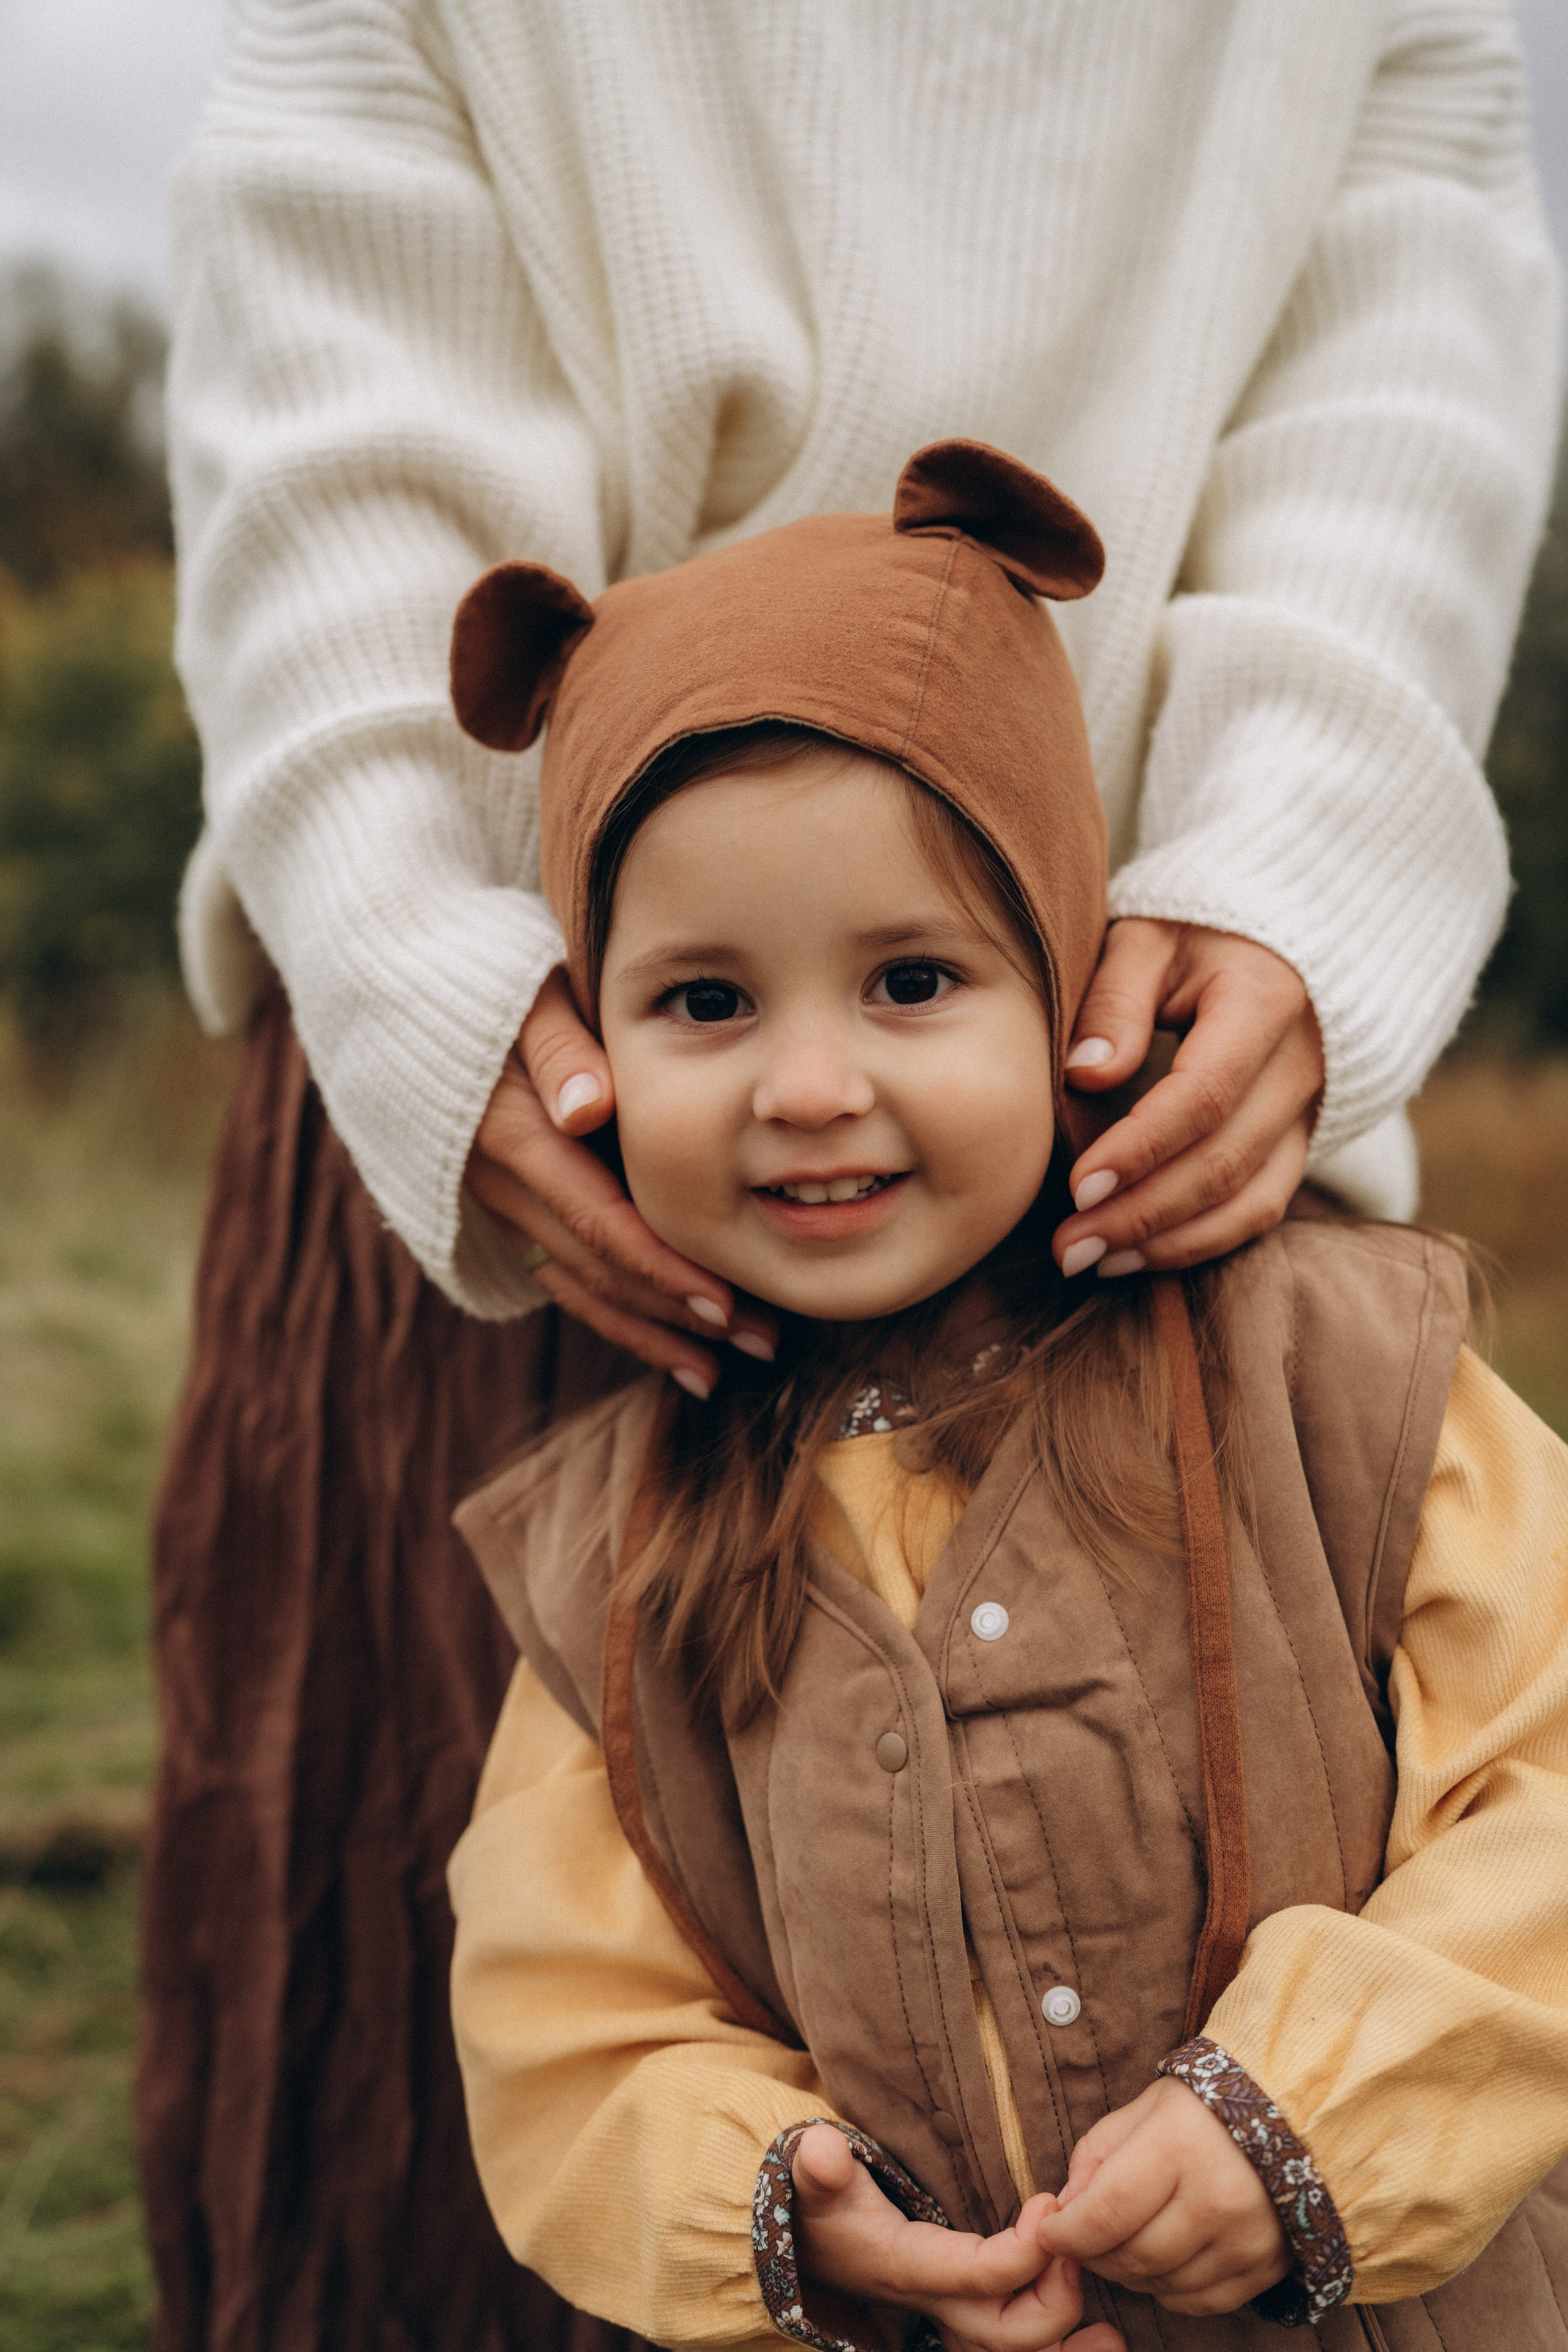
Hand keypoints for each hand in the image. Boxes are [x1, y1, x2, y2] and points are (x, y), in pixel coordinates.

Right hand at [465, 967, 775, 1389]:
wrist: (401, 991)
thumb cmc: (485, 975)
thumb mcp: (523, 991)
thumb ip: (557, 1046)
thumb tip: (587, 1108)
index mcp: (513, 1133)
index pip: (599, 1220)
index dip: (661, 1267)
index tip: (725, 1302)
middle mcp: (501, 1182)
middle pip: (597, 1267)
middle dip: (677, 1314)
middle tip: (760, 1343)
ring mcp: (498, 1202)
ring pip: (578, 1286)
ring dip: (649, 1333)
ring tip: (718, 1371)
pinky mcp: (505, 1209)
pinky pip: (561, 1277)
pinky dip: (614, 1317)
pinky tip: (666, 1347)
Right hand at [792, 2124, 1123, 2351]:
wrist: (820, 2245)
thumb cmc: (828, 2208)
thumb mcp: (819, 2182)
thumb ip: (821, 2167)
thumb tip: (822, 2150)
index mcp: (913, 2269)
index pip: (977, 2275)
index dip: (1023, 2253)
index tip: (1049, 2206)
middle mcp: (939, 2308)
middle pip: (1007, 2332)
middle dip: (1053, 2300)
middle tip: (1076, 2247)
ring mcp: (957, 2322)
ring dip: (1066, 2346)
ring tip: (1113, 2333)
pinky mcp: (973, 2322)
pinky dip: (1058, 2351)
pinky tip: (1100, 2342)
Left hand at [1035, 2080, 1287, 2314]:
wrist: (1290, 2116)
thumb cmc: (1204, 2109)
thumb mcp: (1145, 2108)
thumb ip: (1097, 2153)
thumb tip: (1067, 2208)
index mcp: (1181, 2145)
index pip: (1106, 2212)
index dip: (1067, 2233)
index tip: (1048, 2233)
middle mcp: (1218, 2197)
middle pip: (1133, 2256)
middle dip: (1094, 2255)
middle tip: (1082, 2239)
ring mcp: (1247, 2238)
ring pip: (1164, 2285)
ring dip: (1131, 2274)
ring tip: (1123, 2244)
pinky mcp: (1268, 2266)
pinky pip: (1202, 2301)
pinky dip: (1172, 2290)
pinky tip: (1164, 2261)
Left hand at [1052, 922, 1323, 1278]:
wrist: (1280, 944)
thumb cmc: (1194, 934)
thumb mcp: (1148, 937)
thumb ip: (1115, 999)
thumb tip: (1085, 1074)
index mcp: (1265, 1001)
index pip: (1205, 1094)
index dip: (1141, 1148)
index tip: (1076, 1186)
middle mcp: (1302, 1064)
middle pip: (1226, 1160)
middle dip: (1141, 1213)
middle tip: (1067, 1246)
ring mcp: (1309, 1110)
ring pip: (1251, 1200)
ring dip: (1169, 1242)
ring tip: (1093, 1261)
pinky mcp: (1300, 1142)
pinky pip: (1261, 1208)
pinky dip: (1201, 1243)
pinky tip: (1137, 1256)